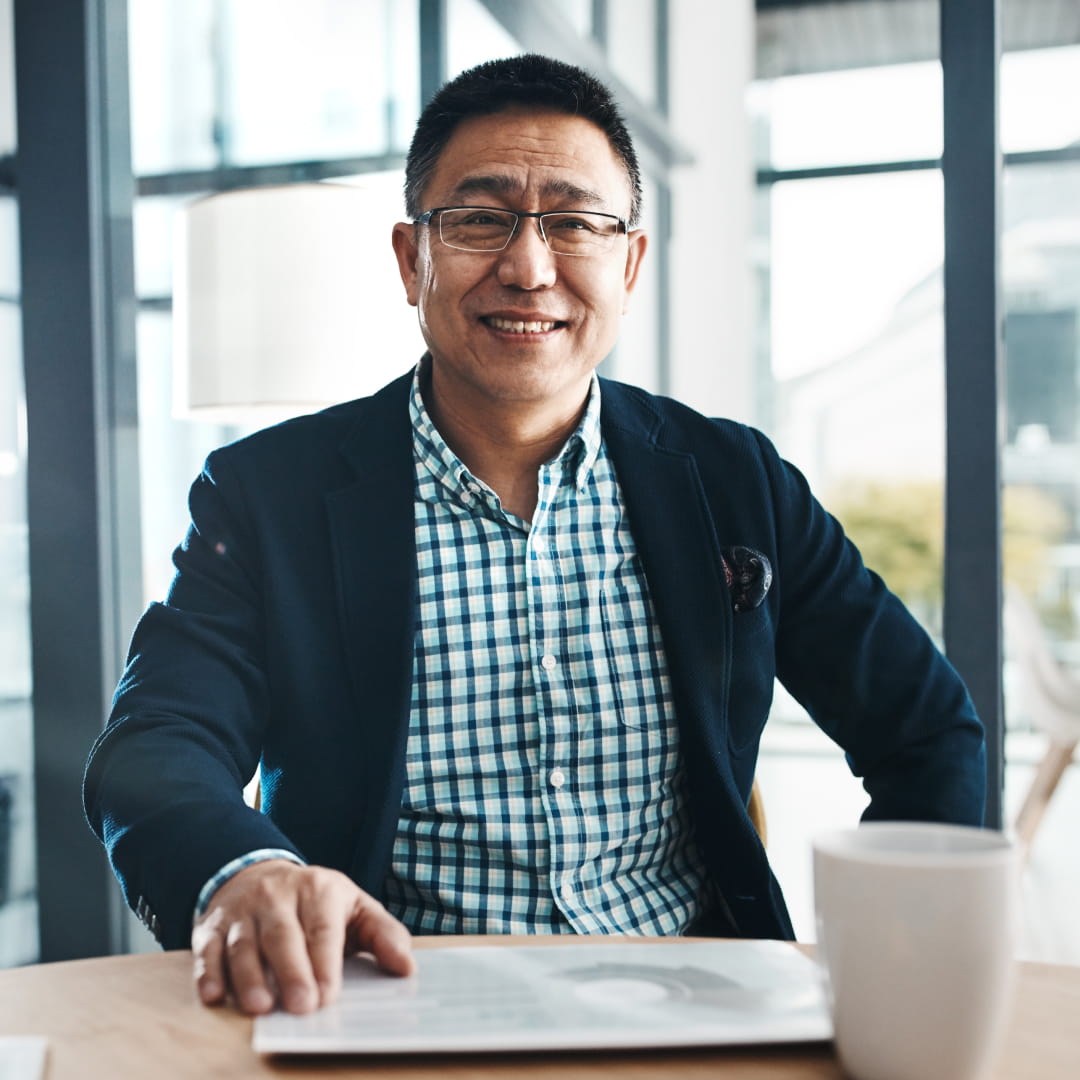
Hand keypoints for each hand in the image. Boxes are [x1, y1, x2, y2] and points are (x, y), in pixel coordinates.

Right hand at [192, 859, 414, 1014]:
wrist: (259, 874)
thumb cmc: (316, 903)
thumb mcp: (355, 908)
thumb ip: (383, 935)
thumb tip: (407, 968)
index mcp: (319, 890)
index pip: (322, 926)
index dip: (325, 961)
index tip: (328, 995)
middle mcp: (277, 896)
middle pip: (282, 935)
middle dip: (291, 972)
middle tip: (302, 1007)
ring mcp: (243, 911)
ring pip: (243, 943)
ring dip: (248, 977)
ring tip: (260, 1007)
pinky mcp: (213, 927)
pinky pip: (208, 949)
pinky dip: (209, 972)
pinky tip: (214, 995)